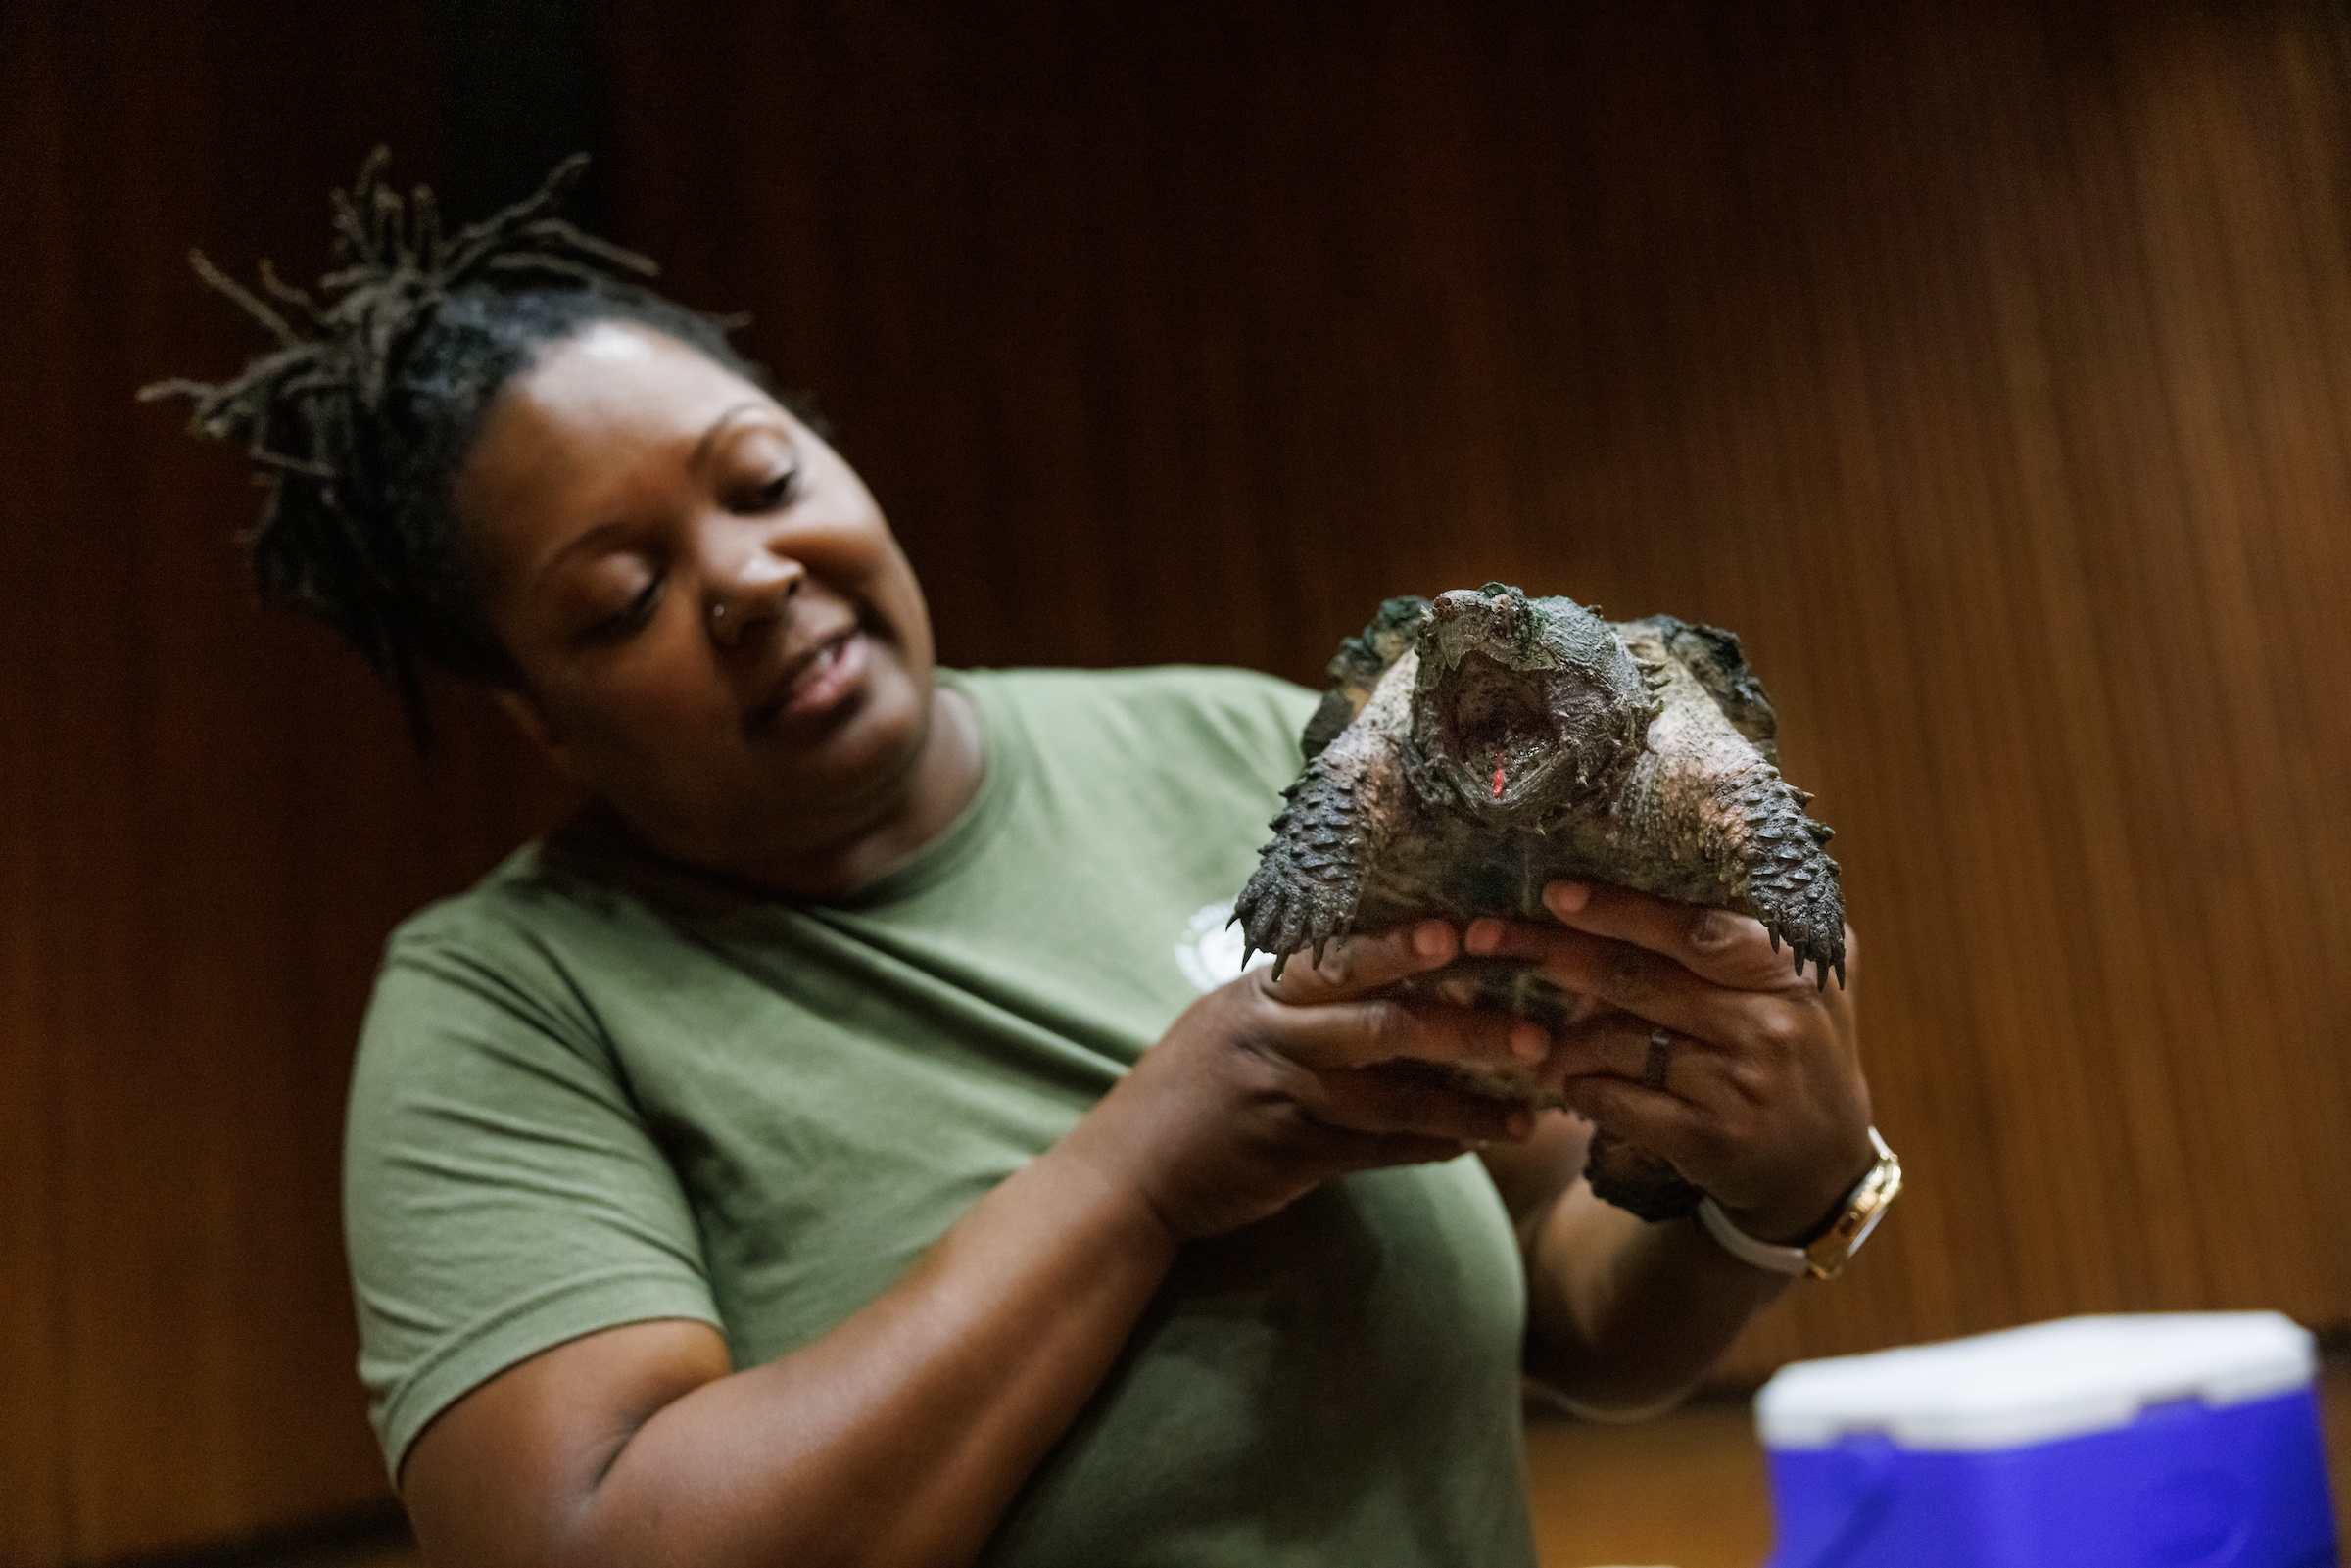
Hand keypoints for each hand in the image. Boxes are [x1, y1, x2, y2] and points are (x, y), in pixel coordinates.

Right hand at [1067, 921, 1549, 1239]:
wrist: (1128, 1170)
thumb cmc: (1192, 1086)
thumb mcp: (1235, 1022)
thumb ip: (1302, 1001)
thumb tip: (1394, 976)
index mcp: (1263, 993)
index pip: (1342, 958)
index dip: (1404, 945)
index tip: (1467, 933)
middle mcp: (1273, 1037)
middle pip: (1383, 1025)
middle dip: (1466, 1028)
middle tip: (1536, 1035)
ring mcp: (1282, 1099)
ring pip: (1391, 1100)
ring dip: (1465, 1107)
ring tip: (1527, 1116)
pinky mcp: (1290, 1156)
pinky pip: (1375, 1151)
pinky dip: (1427, 1148)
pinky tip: (1472, 1145)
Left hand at [1463, 882, 1874, 1243]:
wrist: (1825, 1164)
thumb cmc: (1796, 1048)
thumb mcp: (1804, 982)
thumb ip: (1757, 926)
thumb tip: (1680, 850)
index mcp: (1790, 972)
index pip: (1694, 929)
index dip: (1619, 909)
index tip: (1554, 892)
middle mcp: (1770, 1025)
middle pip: (1638, 980)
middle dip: (1555, 955)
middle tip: (1488, 939)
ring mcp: (1740, 1087)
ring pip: (1617, 1043)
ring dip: (1561, 1036)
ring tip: (1528, 1032)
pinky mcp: (1711, 1142)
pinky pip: (1618, 1102)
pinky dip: (1582, 1087)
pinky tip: (1570, 1082)